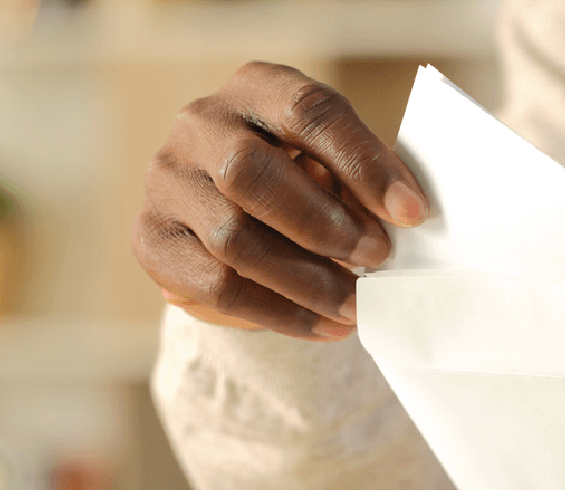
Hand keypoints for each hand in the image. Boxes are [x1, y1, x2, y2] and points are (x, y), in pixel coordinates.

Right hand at [133, 61, 428, 340]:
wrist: (236, 216)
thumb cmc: (305, 180)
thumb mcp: (337, 163)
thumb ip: (362, 181)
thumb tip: (403, 217)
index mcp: (257, 87)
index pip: (309, 111)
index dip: (364, 164)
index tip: (411, 213)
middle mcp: (201, 124)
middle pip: (250, 171)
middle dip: (323, 224)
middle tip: (377, 259)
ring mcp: (166, 180)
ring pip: (231, 237)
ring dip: (306, 280)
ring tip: (355, 306)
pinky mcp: (152, 239)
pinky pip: (215, 286)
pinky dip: (278, 313)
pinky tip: (323, 326)